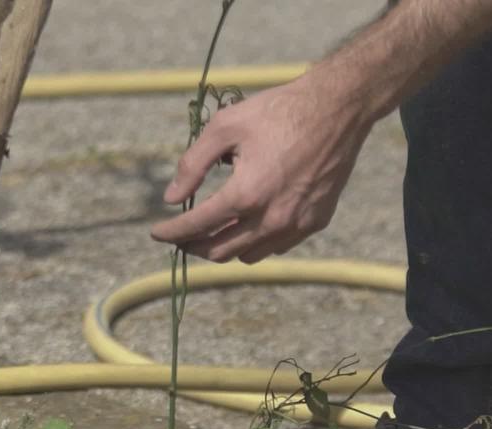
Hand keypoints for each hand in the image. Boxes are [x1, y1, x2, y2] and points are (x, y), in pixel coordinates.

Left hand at [150, 74, 370, 263]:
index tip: (155, 233)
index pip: (196, 227)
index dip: (170, 233)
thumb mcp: (225, 127)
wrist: (336, 109)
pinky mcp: (314, 223)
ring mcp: (295, 225)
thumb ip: (193, 165)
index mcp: (245, 194)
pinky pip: (276, 247)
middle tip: (181, 236)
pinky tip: (247, 225)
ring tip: (213, 230)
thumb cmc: (277, 111)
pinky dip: (255, 243)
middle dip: (193, 246)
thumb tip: (171, 199)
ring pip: (247, 256)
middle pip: (219, 252)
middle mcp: (271, 218)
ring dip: (224, 248)